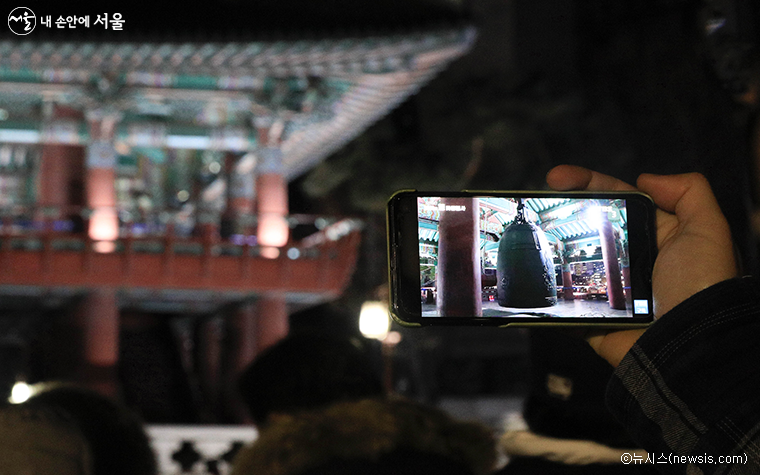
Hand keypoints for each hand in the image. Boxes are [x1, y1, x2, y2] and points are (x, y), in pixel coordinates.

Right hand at [546, 165, 737, 365]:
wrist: (686, 346)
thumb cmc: (699, 286)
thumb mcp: (708, 231)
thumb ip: (689, 193)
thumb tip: (646, 179)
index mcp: (658, 238)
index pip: (618, 202)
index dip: (589, 184)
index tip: (558, 177)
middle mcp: (634, 262)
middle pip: (589, 227)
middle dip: (560, 209)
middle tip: (534, 201)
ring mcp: (611, 291)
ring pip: (573, 261)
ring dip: (548, 247)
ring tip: (526, 231)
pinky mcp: (593, 318)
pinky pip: (565, 301)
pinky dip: (547, 288)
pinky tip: (527, 269)